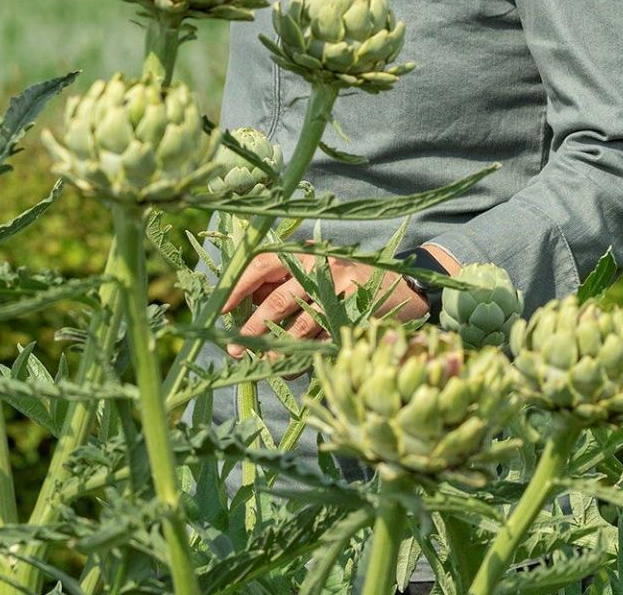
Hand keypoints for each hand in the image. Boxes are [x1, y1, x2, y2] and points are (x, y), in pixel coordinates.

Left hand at [221, 252, 427, 367]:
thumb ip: (281, 282)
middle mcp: (320, 269)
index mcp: (303, 254)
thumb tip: (241, 304)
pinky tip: (291, 369)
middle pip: (277, 301)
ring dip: (277, 349)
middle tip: (235, 350)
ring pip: (299, 327)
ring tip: (263, 364)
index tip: (219, 309)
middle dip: (251, 329)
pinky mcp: (356, 316)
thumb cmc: (344, 279)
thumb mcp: (313, 270)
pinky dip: (304, 359)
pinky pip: (323, 343)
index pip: (261, 265)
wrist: (403, 287)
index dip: (238, 286)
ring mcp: (341, 293)